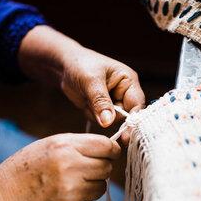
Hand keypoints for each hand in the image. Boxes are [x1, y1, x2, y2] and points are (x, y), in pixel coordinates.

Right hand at [0, 133, 120, 200]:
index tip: (111, 153)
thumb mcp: (52, 144)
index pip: (106, 146)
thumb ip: (81, 144)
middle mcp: (70, 168)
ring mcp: (71, 191)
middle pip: (106, 168)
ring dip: (92, 186)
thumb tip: (111, 148)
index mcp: (66, 147)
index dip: (112, 150)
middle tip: (85, 169)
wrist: (6, 196)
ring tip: (71, 183)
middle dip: (100, 168)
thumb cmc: (29, 166)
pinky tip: (63, 196)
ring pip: (101, 188)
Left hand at [18, 27, 144, 129]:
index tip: (126, 135)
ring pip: (112, 120)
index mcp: (128, 80)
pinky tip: (85, 103)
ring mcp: (114, 101)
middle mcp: (124, 92)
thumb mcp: (91, 81)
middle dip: (110, 116)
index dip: (133, 120)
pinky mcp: (103, 108)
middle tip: (95, 110)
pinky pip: (101, 120)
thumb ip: (100, 101)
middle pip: (126, 115)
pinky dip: (92, 115)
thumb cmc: (80, 65)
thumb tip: (108, 122)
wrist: (64, 66)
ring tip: (87, 100)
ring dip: (98, 115)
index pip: (136, 104)